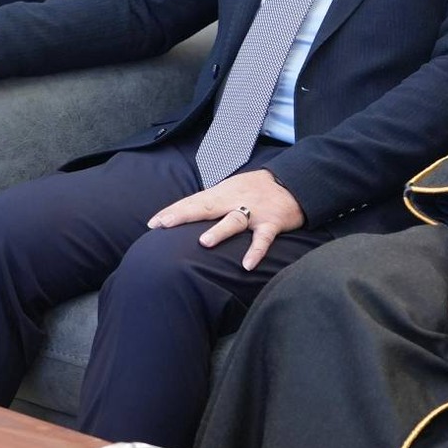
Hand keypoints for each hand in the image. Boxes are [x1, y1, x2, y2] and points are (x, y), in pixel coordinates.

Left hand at [147, 169, 304, 270]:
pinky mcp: (272, 222)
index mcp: (223, 193)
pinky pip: (263, 238)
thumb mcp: (230, 189)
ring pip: (234, 220)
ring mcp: (254, 211)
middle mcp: (235, 200)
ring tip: (204, 242)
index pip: (193, 201)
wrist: (294, 182)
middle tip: (164, 224)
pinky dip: (256, 251)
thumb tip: (182, 215)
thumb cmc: (256, 189)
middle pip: (206, 207)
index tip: (153, 223)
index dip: (173, 211)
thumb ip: (210, 202)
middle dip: (184, 215)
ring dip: (220, 231)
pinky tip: (247, 264)